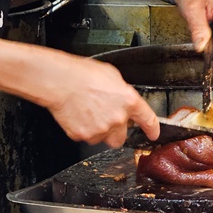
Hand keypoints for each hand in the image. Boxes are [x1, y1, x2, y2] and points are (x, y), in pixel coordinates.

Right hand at [44, 56, 158, 147]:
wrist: (60, 81)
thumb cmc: (82, 74)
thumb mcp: (111, 74)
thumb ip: (122, 91)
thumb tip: (121, 98)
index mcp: (128, 101)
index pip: (148, 120)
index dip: (152, 129)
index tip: (152, 134)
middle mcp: (117, 118)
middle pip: (122, 137)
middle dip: (116, 130)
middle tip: (104, 118)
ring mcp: (101, 130)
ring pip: (103, 138)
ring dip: (99, 130)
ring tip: (88, 112)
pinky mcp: (84, 136)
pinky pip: (87, 137)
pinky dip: (84, 129)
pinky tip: (78, 115)